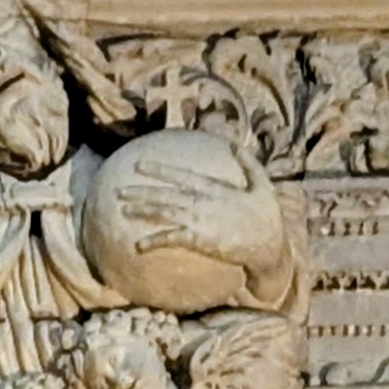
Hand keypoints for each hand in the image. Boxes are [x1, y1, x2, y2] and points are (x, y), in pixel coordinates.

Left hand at [115, 142, 282, 271]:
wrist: (269, 244)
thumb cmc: (267, 216)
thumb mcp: (261, 182)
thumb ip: (247, 162)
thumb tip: (235, 143)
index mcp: (215, 187)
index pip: (182, 175)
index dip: (160, 169)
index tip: (140, 164)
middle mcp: (203, 201)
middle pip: (167, 194)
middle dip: (142, 190)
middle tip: (119, 189)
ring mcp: (200, 221)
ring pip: (165, 213)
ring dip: (142, 210)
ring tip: (122, 208)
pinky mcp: (200, 241)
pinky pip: (172, 239)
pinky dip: (155, 241)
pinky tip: (138, 245)